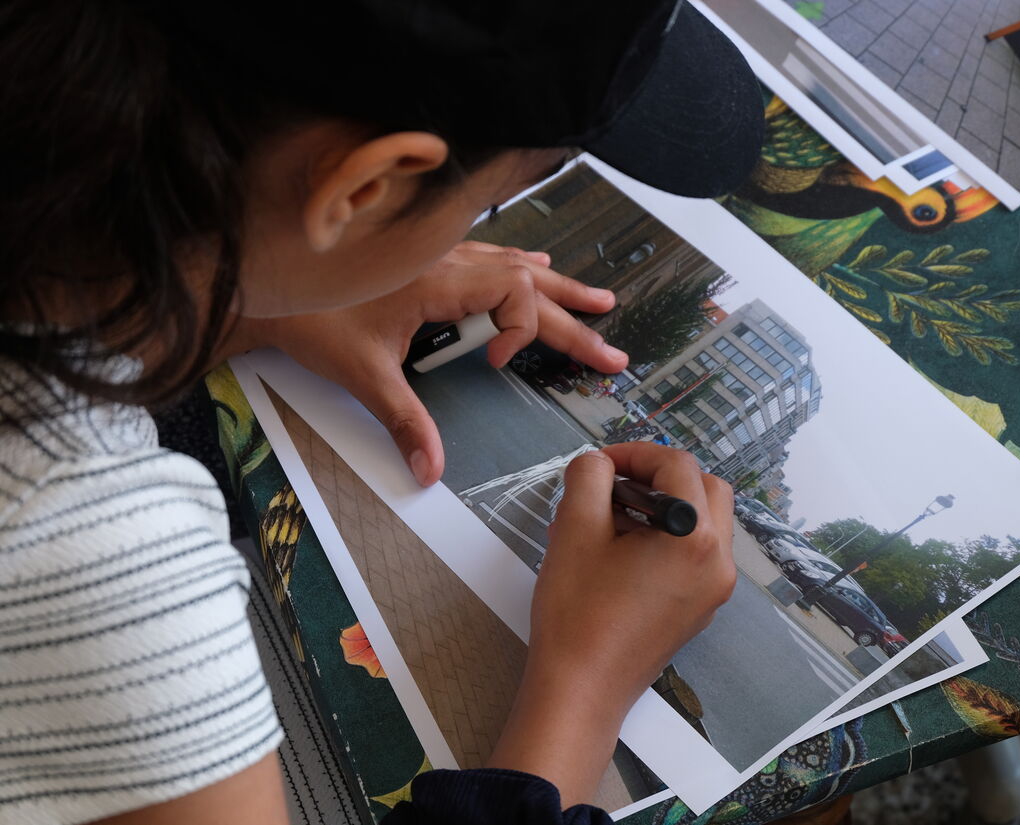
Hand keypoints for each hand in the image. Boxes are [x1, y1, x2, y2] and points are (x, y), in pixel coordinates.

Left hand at [256, 242, 627, 483]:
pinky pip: (492, 256)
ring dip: (560, 288)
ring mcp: (440, 255)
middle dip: (574, 320)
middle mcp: (446, 259)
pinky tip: (542, 264)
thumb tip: (430, 470)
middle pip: (529, 283)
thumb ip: (404, 423)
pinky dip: (524, 267)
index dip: (520, 333)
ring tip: (600, 302)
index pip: (515, 294)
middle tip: (610, 354)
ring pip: (516, 265)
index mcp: (438, 279)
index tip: (494, 365)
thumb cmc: (310, 318)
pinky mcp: (429, 258)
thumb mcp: (363, 375)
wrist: (269, 284)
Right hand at [487, 443, 734, 805]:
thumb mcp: (574, 530)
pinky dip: (669, 537)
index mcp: (696, 537)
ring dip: (665, 505)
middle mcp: (719, 562)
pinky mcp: (699, 609)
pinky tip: (622, 551)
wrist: (581, 690)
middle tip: (614, 484)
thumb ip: (589, 478)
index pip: (677, 466)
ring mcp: (714, 590)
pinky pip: (697, 554)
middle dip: (660, 476)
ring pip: (705, 521)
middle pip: (706, 488)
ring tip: (612, 519)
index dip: (635, 453)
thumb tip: (599, 463)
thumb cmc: (578, 613)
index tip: (598, 464)